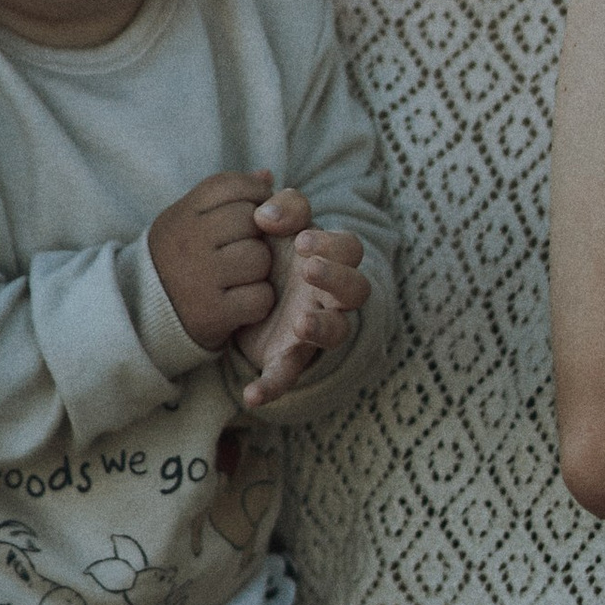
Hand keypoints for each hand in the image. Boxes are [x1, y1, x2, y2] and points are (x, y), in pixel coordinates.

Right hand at [148, 170, 280, 349]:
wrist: (141, 311)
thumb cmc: (177, 257)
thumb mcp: (188, 219)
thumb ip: (225, 196)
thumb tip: (267, 176)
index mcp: (182, 214)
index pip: (231, 185)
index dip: (253, 192)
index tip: (253, 212)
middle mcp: (188, 242)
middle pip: (251, 220)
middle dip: (258, 234)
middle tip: (243, 249)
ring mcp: (199, 278)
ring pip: (259, 258)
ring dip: (260, 270)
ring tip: (241, 276)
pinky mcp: (212, 313)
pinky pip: (260, 298)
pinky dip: (258, 301)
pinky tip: (241, 301)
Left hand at [239, 205, 367, 408]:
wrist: (248, 290)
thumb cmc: (275, 252)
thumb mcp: (280, 225)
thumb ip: (284, 209)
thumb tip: (266, 212)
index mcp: (331, 259)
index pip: (350, 249)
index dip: (332, 243)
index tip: (301, 239)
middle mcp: (331, 296)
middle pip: (356, 289)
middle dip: (336, 278)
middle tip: (308, 268)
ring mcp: (314, 328)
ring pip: (337, 332)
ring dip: (322, 327)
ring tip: (300, 322)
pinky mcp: (289, 357)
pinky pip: (287, 375)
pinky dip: (272, 386)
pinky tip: (251, 395)